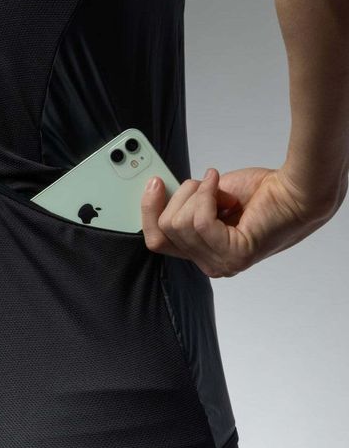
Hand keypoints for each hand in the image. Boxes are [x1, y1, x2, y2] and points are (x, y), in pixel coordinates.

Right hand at [140, 165, 338, 277]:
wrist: (298, 191)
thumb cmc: (261, 194)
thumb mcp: (208, 198)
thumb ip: (183, 205)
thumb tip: (156, 193)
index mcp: (202, 253)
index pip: (157, 241)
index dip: (148, 211)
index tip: (153, 185)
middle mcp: (210, 264)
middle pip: (163, 231)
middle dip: (176, 197)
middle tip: (198, 182)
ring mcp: (222, 264)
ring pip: (179, 224)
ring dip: (196, 194)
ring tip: (218, 186)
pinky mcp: (234, 255)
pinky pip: (200, 221)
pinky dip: (208, 195)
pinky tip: (224, 189)